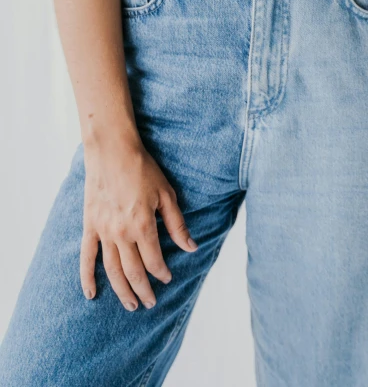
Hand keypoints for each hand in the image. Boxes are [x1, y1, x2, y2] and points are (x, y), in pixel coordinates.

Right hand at [81, 139, 197, 309]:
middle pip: (133, 272)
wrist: (112, 150)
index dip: (162, 273)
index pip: (154, 261)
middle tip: (150, 303)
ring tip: (130, 305)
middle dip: (143, 290)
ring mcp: (103, 231)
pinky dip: (87, 277)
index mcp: (143, 225)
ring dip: (121, 291)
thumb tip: (191, 247)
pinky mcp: (90, 225)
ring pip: (112, 270)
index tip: (167, 278)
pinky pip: (87, 257)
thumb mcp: (166, 194)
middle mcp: (121, 233)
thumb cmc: (143, 169)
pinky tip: (91, 294)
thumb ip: (177, 224)